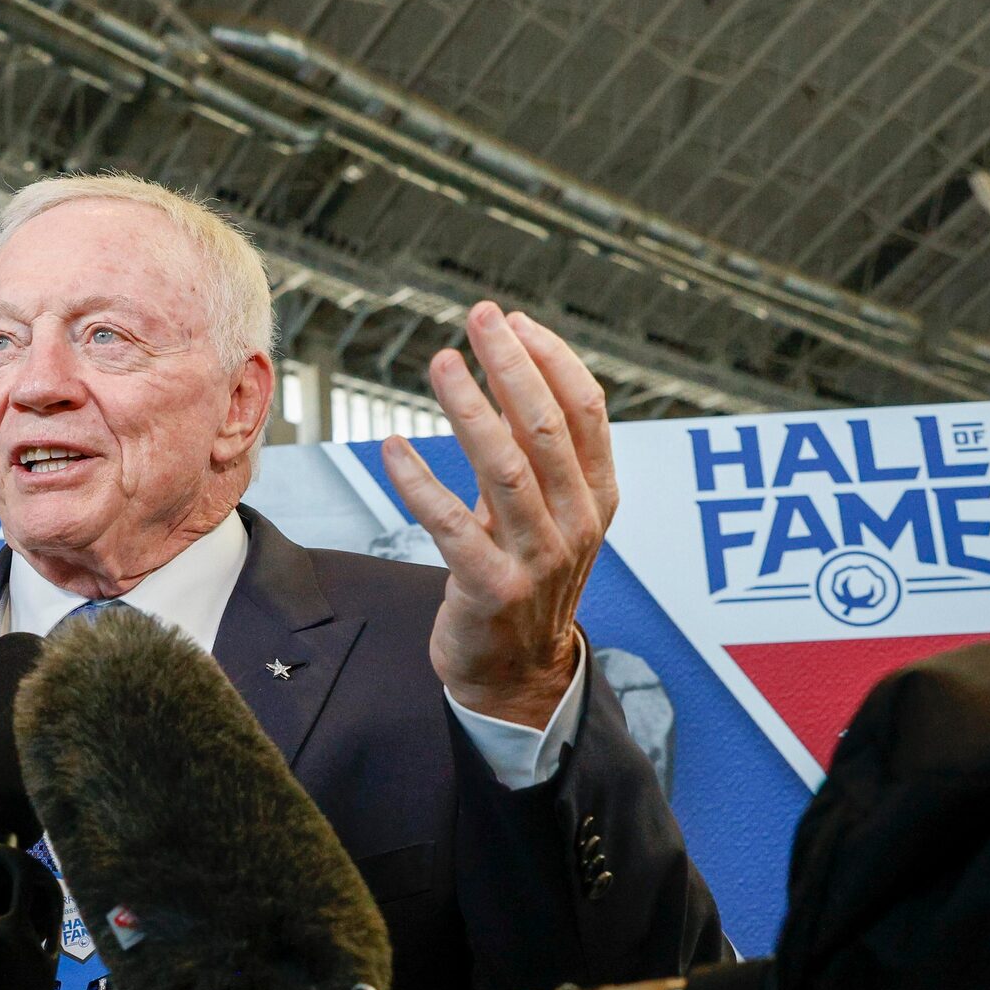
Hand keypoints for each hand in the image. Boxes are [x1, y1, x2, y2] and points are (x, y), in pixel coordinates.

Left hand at [377, 303, 616, 727]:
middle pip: (546, 428)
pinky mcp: (491, 588)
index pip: (586, 410)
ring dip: (470, 409)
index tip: (513, 321)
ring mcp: (538, 558)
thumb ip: (530, 444)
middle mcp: (576, 523)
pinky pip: (451, 526)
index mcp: (597, 494)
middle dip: (511, 366)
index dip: (551, 359)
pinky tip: (392, 447)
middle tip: (478, 318)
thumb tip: (507, 366)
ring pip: (504, 468)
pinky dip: (419, 482)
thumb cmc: (524, 573)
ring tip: (442, 363)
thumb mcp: (542, 505)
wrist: (515, 670)